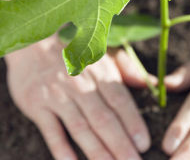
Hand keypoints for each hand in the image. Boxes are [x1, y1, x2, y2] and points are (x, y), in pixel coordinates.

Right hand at [6, 35, 152, 159]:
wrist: (35, 44)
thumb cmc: (77, 53)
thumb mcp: (104, 54)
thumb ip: (128, 69)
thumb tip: (151, 83)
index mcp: (99, 71)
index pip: (119, 100)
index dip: (132, 123)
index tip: (144, 144)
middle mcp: (80, 84)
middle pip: (103, 119)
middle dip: (120, 144)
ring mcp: (57, 95)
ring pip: (80, 128)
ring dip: (97, 151)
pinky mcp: (37, 105)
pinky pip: (51, 131)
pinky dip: (61, 149)